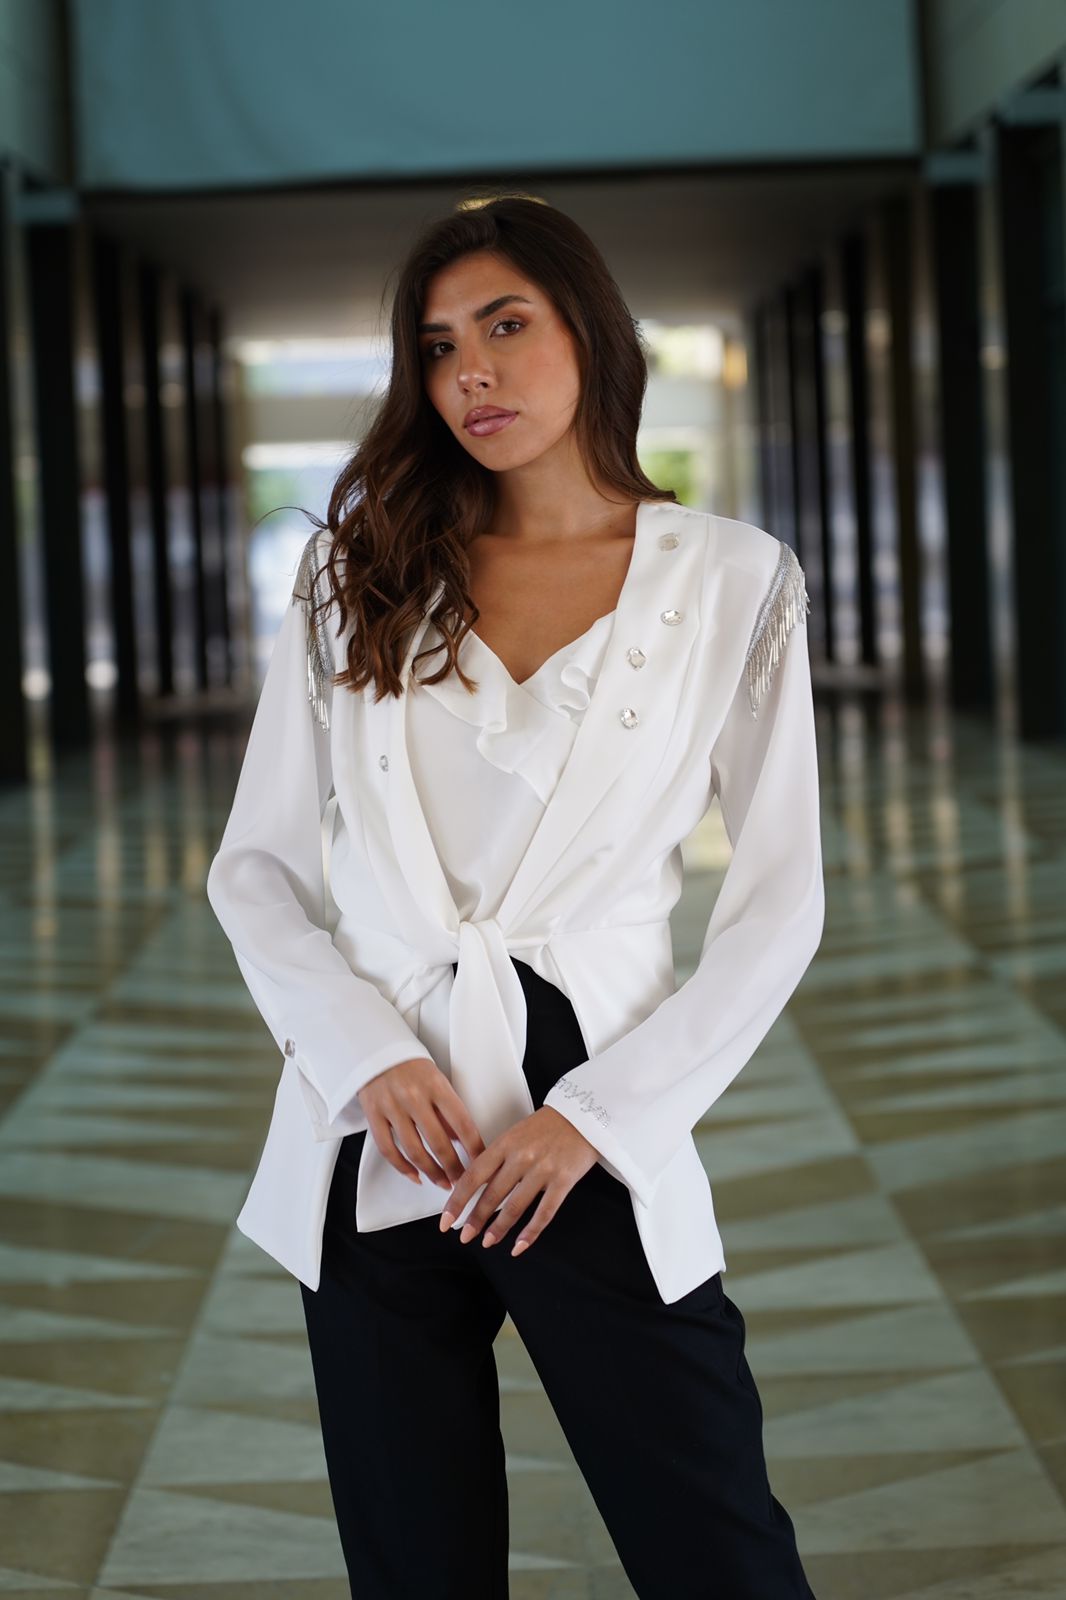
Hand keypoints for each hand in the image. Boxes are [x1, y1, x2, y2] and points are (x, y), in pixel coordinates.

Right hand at [357, 1057, 485, 1187]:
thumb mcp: (437, 1081)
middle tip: (463, 1180)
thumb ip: (448, 1111)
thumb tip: (461, 1141)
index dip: (474, 1148)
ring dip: (431, 1172)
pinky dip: (403, 1167)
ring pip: (414, 1150)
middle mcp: (414, 1097)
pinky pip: (388, 1149)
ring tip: (443, 1182)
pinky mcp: (374, 1115)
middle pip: (438, 1142)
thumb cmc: (411, 1066)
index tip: (481, 1163)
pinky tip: (415, 1176)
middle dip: (454, 1167)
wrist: (376, 1050)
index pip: (462, 1123)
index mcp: (436, 1086)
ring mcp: (392, 1107)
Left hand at [439, 1106, 598, 1256]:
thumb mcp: (515, 1134)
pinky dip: (530, 1233)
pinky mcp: (563, 1181)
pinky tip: (520, 1245)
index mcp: (505, 1144)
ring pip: (515, 1207)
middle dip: (475, 1219)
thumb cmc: (548, 1126)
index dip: (457, 1201)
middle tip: (465, 1235)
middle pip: (492, 1195)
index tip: (447, 1219)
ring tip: (488, 1241)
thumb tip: (475, 1187)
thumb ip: (497, 1159)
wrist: (584, 1115)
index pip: (474, 1176)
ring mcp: (543, 1170)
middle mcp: (522, 1157)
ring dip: (499, 1229)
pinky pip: (544, 1213)